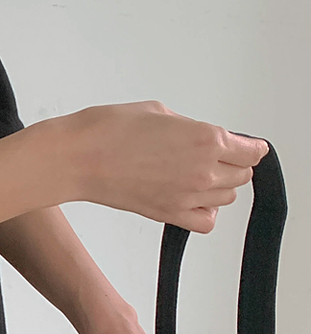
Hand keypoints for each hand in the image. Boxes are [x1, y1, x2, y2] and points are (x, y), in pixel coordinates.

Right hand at [70, 101, 267, 232]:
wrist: (81, 157)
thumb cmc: (112, 129)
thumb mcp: (162, 112)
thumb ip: (191, 128)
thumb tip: (202, 139)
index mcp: (206, 139)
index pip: (251, 151)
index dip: (252, 148)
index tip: (251, 147)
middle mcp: (203, 171)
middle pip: (241, 175)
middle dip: (235, 164)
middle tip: (221, 156)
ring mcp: (188, 197)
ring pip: (226, 198)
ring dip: (221, 187)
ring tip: (201, 175)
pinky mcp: (170, 215)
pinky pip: (206, 222)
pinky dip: (206, 212)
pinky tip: (194, 200)